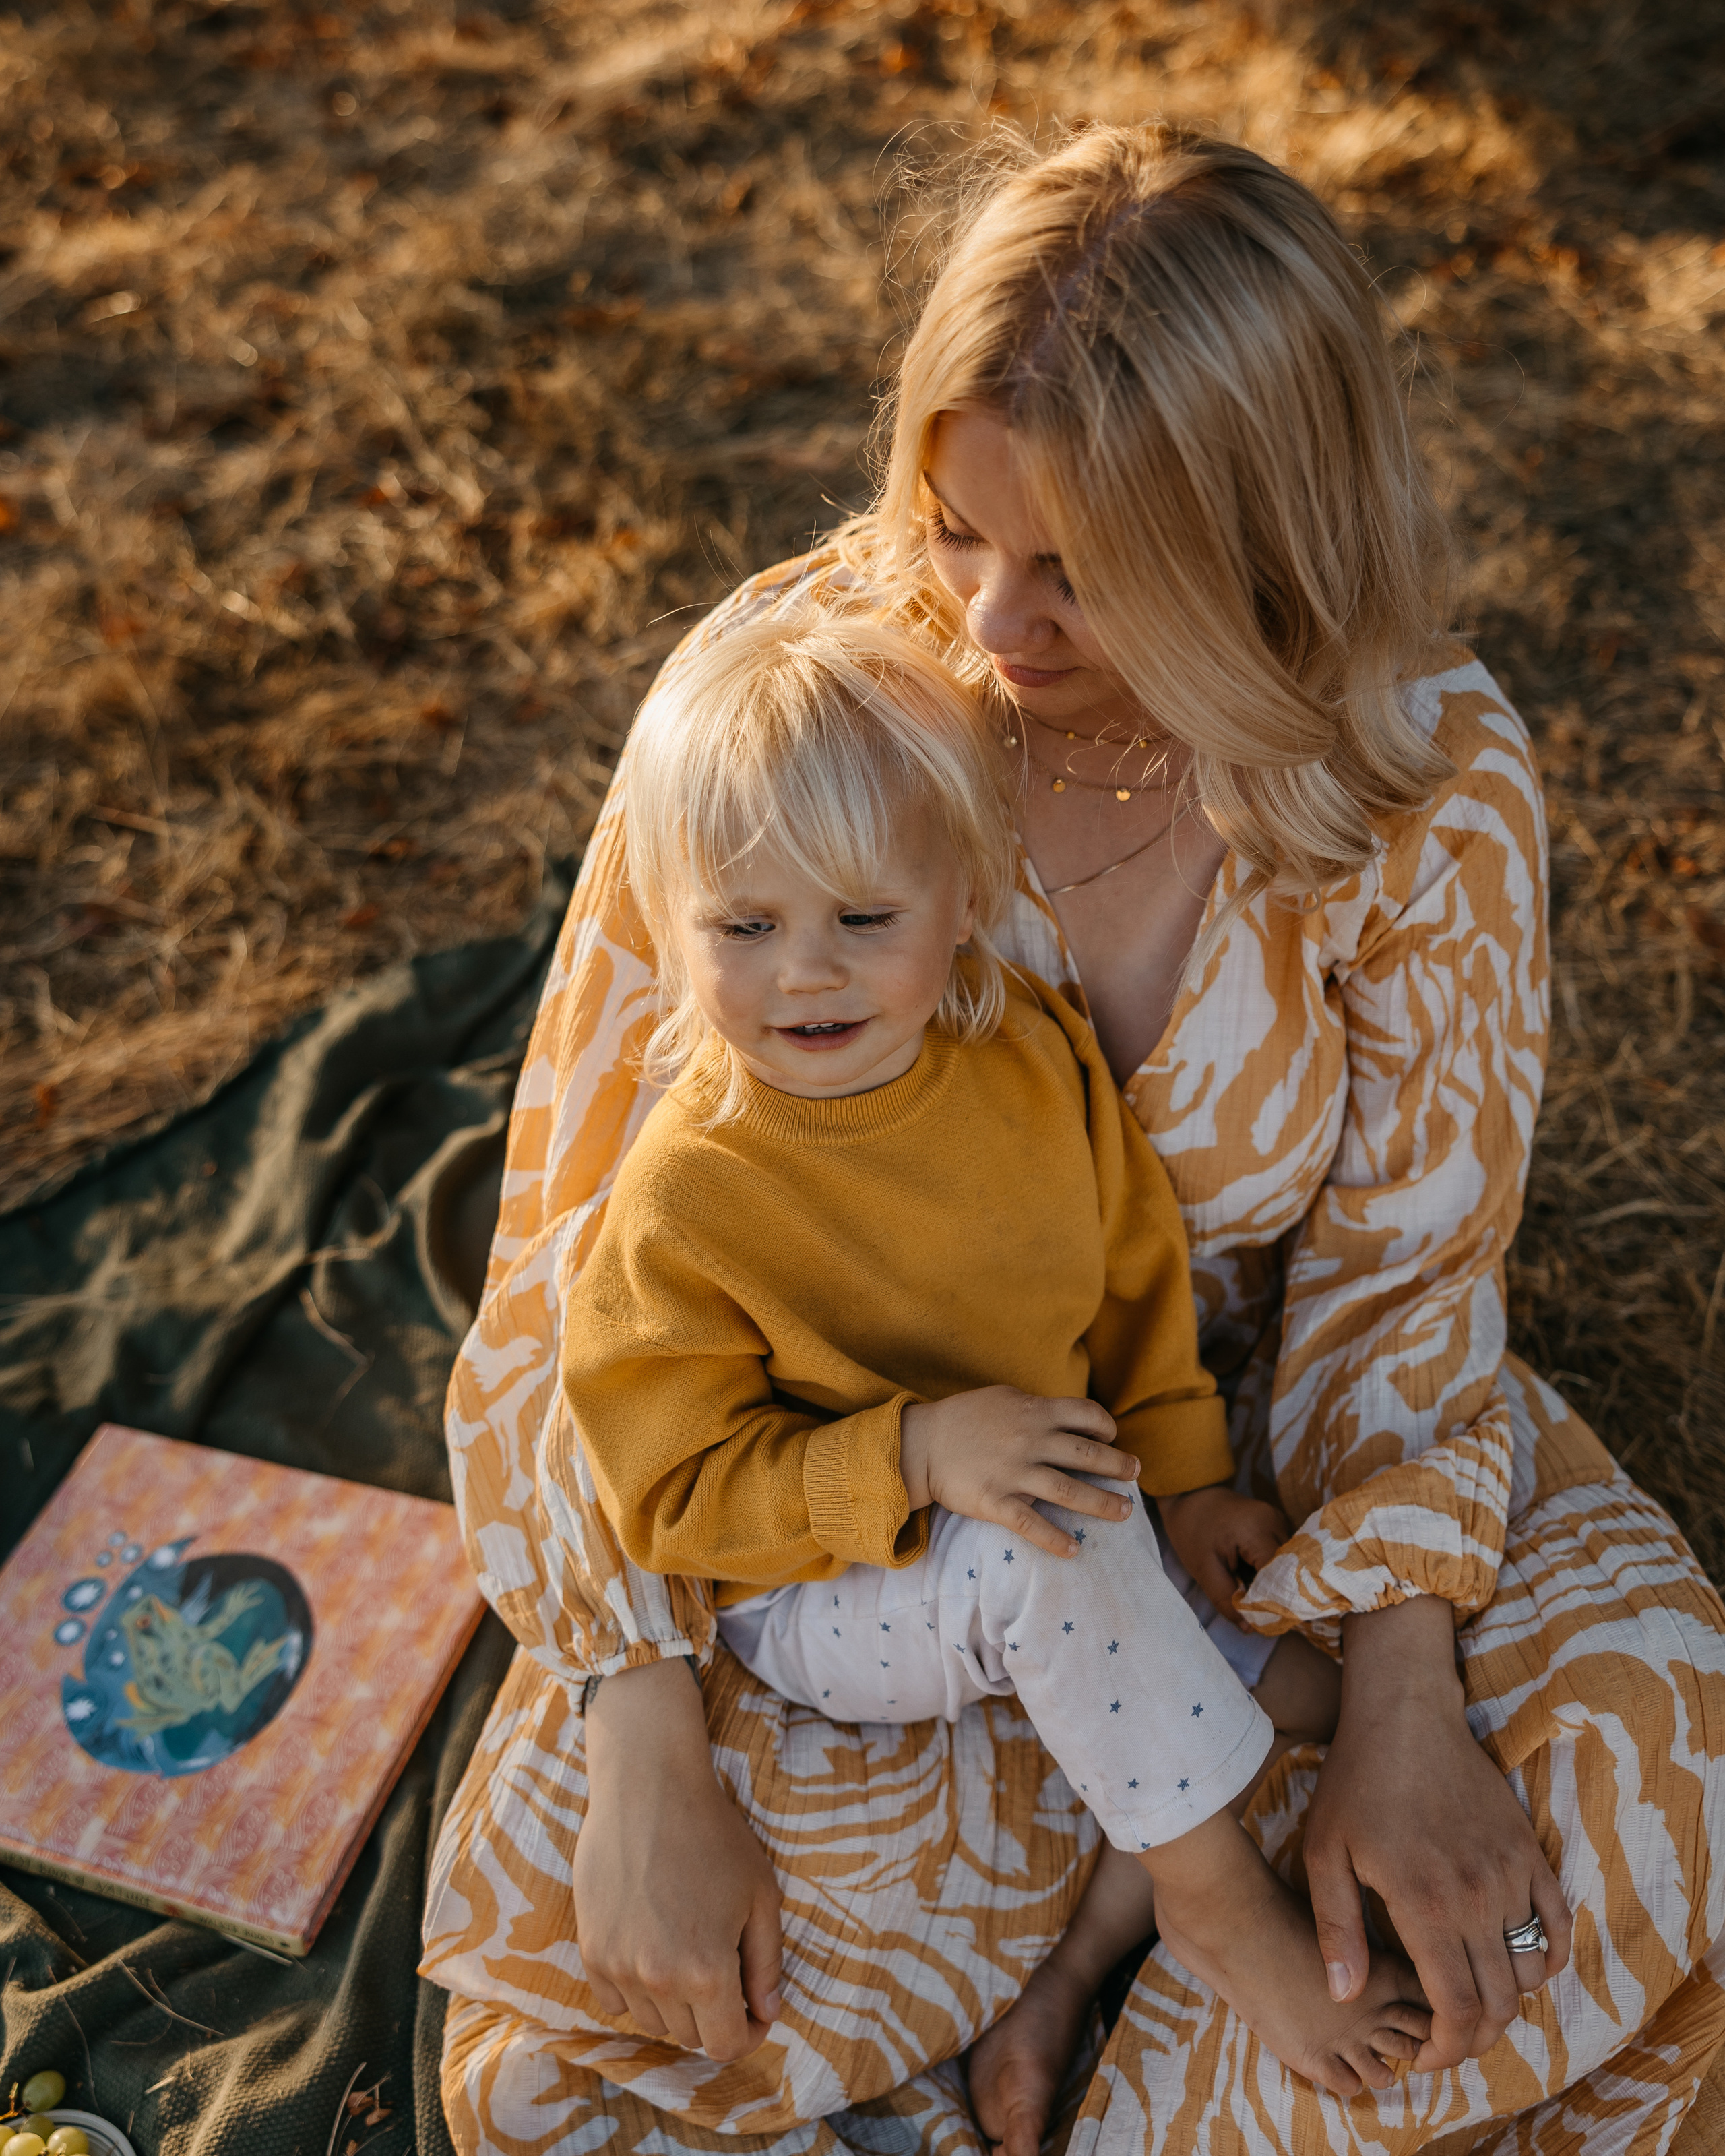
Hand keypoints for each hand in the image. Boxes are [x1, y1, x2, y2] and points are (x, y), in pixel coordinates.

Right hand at [573, 1657, 782, 2060]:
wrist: (649, 1788)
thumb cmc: (714, 1835)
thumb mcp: (760, 1896)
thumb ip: (766, 1963)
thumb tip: (767, 2012)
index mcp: (707, 1972)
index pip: (724, 2046)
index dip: (746, 2034)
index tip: (753, 2011)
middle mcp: (659, 1980)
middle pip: (689, 2036)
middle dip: (713, 2013)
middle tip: (724, 1969)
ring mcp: (618, 1966)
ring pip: (651, 2021)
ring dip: (674, 2003)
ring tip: (687, 1950)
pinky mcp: (590, 1949)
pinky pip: (615, 2000)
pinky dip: (635, 1988)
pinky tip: (651, 1945)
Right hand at [899, 1387, 1141, 1558]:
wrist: (921, 1445)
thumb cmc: (963, 1419)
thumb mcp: (1002, 1398)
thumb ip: (1035, 1408)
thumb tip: (1067, 1417)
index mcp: (1032, 1412)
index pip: (1085, 1414)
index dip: (1106, 1426)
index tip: (1113, 1437)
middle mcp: (1028, 1440)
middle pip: (1087, 1454)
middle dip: (1118, 1465)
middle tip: (1136, 1473)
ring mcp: (1013, 1473)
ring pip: (1069, 1490)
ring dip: (1103, 1503)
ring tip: (1125, 1512)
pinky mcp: (995, 1502)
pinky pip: (1032, 1525)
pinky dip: (1056, 1540)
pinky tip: (1075, 1549)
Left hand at [1156, 1483, 1288, 1613]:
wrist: (1187, 1492)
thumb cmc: (1191, 1529)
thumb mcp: (1203, 1569)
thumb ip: (1226, 1599)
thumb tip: (1251, 1628)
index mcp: (1257, 1530)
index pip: (1282, 1576)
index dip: (1276, 1602)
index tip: (1267, 1622)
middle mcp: (1275, 1521)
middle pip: (1290, 1569)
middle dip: (1279, 1594)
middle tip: (1264, 1615)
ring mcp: (1278, 1518)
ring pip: (1289, 1562)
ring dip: (1276, 1581)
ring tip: (1260, 1598)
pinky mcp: (1275, 1520)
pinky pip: (1283, 1552)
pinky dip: (1274, 1569)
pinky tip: (1258, 1580)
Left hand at [1304, 1595, 1571, 2072]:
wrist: (1404, 1715)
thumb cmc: (1356, 1782)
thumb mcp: (1325, 1853)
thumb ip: (1335, 1929)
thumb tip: (1343, 1995)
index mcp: (1427, 1905)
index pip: (1457, 2011)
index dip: (1447, 2051)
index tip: (1423, 2058)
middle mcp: (1479, 1898)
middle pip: (1498, 2005)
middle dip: (1473, 2040)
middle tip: (1444, 2042)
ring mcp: (1511, 1875)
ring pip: (1529, 1973)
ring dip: (1504, 2001)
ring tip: (1467, 2001)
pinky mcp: (1530, 1853)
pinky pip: (1556, 1927)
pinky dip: (1543, 1959)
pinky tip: (1513, 1964)